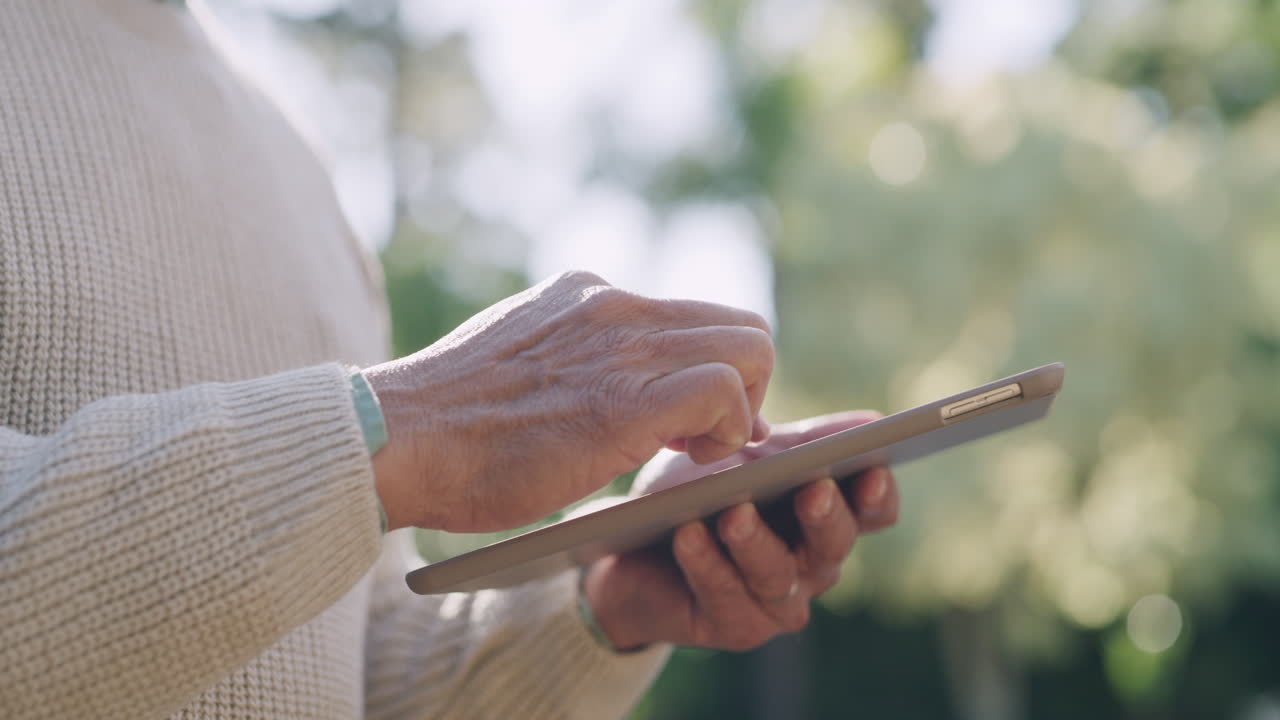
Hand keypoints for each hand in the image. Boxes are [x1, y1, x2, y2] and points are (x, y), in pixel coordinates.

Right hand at [364, 271, 772, 532]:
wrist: (397, 437)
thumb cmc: (447, 422)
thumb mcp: (517, 359)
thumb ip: (568, 356)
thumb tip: (601, 384)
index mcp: (586, 295)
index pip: (690, 313)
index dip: (711, 367)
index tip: (695, 419)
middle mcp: (614, 306)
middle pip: (739, 324)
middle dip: (746, 385)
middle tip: (709, 439)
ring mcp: (623, 348)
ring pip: (749, 346)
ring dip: (743, 409)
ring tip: (698, 452)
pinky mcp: (627, 401)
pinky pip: (724, 389)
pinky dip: (730, 430)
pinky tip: (691, 460)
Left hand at [582, 411, 899, 650]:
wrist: (633, 550)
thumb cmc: (701, 492)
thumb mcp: (751, 455)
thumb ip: (806, 442)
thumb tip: (868, 421)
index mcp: (827, 519)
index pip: (874, 510)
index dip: (878, 493)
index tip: (872, 467)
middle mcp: (813, 566)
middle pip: (833, 544)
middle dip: (824, 516)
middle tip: (812, 489)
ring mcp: (775, 602)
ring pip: (776, 574)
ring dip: (755, 541)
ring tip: (734, 512)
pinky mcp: (733, 626)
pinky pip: (723, 594)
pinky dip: (706, 562)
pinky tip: (688, 534)